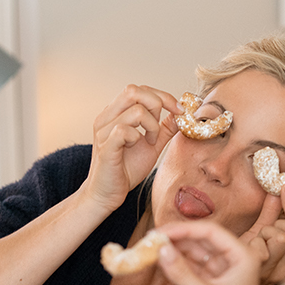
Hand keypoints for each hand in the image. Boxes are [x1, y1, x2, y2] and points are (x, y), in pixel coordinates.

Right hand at [81, 85, 180, 212]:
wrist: (106, 194)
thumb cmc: (125, 170)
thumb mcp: (151, 145)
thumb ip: (164, 129)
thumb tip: (180, 114)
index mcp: (115, 113)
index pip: (139, 90)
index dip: (162, 95)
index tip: (179, 110)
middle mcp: (106, 117)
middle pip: (133, 91)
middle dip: (157, 104)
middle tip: (162, 125)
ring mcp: (104, 131)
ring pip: (135, 110)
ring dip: (151, 125)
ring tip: (150, 141)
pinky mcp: (106, 146)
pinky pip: (124, 130)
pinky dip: (138, 137)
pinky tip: (137, 146)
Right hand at [157, 221, 260, 284]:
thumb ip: (182, 272)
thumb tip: (161, 250)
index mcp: (242, 256)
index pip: (211, 232)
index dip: (184, 229)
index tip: (161, 232)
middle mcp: (234, 260)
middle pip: (202, 240)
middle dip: (177, 239)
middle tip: (152, 239)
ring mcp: (222, 271)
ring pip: (195, 253)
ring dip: (175, 250)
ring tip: (152, 249)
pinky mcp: (211, 283)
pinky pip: (192, 267)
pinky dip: (177, 264)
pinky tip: (161, 261)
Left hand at [237, 183, 284, 284]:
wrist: (215, 276)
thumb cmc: (236, 256)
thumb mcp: (258, 233)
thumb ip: (271, 212)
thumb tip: (283, 187)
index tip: (284, 187)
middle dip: (278, 223)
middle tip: (262, 231)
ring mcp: (272, 273)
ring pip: (283, 236)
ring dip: (267, 232)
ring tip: (254, 240)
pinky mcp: (259, 272)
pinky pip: (265, 244)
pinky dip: (256, 240)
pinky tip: (246, 247)